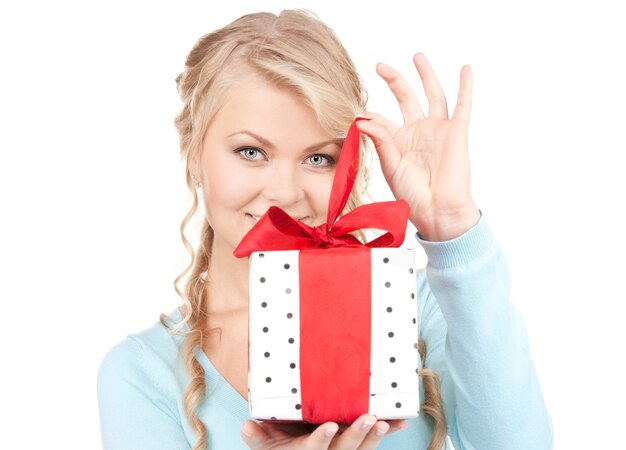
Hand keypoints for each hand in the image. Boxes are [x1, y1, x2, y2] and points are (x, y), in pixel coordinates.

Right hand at [241, 414, 406, 449]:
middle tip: (369, 419)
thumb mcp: (263, 443)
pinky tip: (399, 422)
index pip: (313, 449)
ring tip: (385, 422)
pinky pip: (370, 441)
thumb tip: (246, 425)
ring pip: (361, 448)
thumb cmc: (276, 444)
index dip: (321, 440)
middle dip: (357, 436)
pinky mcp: (354, 444)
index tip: (329, 427)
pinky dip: (384, 432)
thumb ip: (256, 437)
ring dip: (374, 436)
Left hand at [356, 53, 480, 240]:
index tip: (357, 113)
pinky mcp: (456, 132)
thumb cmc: (412, 195)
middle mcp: (417, 132)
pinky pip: (463, 105)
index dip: (369, 116)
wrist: (437, 210)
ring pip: (433, 95)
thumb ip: (380, 139)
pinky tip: (465, 70)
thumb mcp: (391, 165)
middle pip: (406, 98)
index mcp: (397, 142)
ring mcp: (437, 130)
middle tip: (380, 66)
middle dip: (394, 81)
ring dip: (426, 76)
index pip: (381, 120)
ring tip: (417, 57)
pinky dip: (465, 87)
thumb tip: (361, 118)